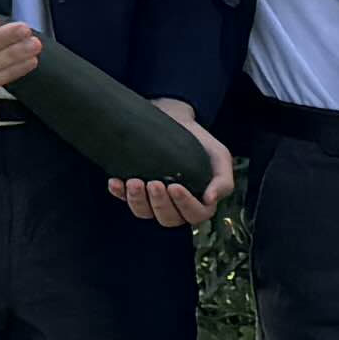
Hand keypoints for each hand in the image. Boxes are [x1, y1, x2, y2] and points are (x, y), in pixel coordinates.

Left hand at [110, 108, 232, 227]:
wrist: (176, 120)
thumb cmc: (200, 142)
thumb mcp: (219, 156)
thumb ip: (223, 180)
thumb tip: (210, 199)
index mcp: (198, 203)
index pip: (195, 215)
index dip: (185, 205)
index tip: (175, 186)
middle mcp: (175, 207)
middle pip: (168, 219)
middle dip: (159, 203)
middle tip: (154, 183)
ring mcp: (152, 201)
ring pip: (144, 213)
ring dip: (137, 201)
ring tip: (134, 181)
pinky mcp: (134, 191)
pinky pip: (124, 199)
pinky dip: (119, 193)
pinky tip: (115, 181)